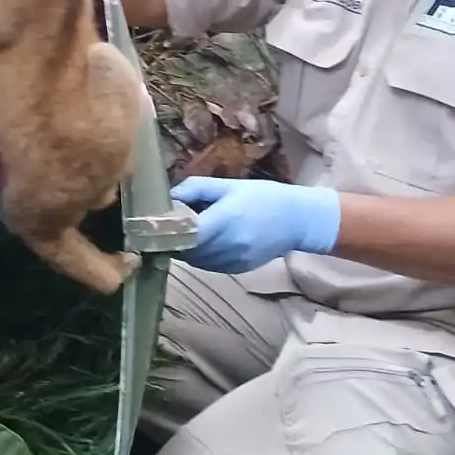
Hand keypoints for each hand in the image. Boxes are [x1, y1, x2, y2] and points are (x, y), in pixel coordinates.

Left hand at [171, 176, 341, 274]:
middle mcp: (230, 244)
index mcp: (226, 220)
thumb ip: (196, 188)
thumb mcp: (229, 185)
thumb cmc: (262, 197)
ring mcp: (234, 260)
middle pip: (187, 249)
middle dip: (173, 239)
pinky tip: (202, 242)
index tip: (156, 222)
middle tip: (165, 226)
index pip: (187, 233)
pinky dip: (199, 256)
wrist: (297, 220)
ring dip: (184, 249)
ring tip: (183, 233)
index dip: (168, 230)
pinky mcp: (238, 269)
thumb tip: (168, 196)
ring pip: (195, 261)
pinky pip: (208, 265)